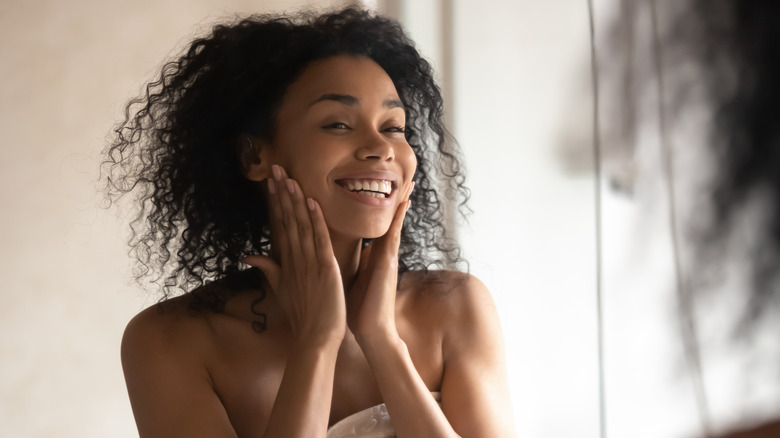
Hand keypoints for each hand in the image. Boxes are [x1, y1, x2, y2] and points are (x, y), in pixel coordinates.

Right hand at [244, 165, 345, 345]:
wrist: (315, 339)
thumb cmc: (302, 316)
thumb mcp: (281, 290)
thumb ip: (268, 269)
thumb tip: (249, 255)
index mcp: (286, 262)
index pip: (279, 226)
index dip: (275, 202)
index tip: (271, 181)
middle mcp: (294, 259)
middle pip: (286, 220)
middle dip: (281, 194)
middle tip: (275, 168)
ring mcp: (308, 263)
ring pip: (300, 226)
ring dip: (295, 201)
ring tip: (289, 178)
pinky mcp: (325, 269)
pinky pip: (319, 240)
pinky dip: (315, 221)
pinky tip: (311, 202)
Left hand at [346, 182, 413, 344]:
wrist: (370, 332)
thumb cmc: (359, 310)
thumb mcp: (352, 281)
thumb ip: (351, 265)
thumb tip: (342, 255)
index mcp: (373, 257)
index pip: (377, 226)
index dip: (379, 206)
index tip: (381, 186)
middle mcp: (382, 254)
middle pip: (389, 220)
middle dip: (396, 198)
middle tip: (406, 175)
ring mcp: (388, 257)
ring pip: (394, 223)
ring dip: (401, 202)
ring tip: (409, 181)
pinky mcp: (388, 264)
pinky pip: (394, 236)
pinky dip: (398, 219)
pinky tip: (403, 203)